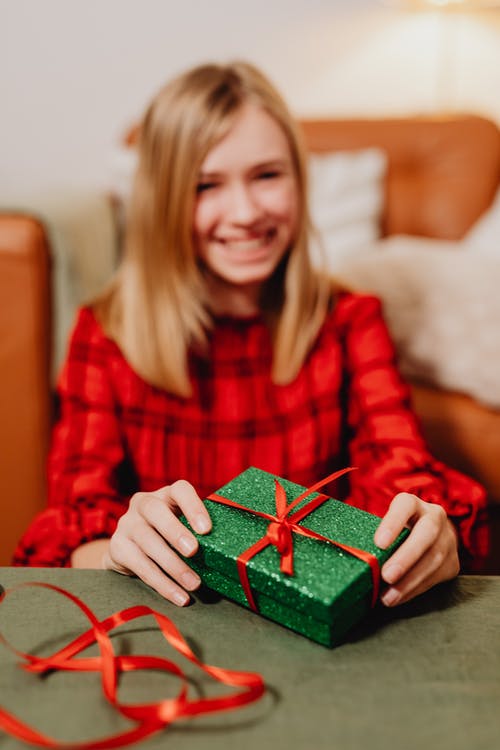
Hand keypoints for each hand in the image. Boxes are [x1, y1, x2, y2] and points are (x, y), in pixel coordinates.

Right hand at [103, 480, 211, 605]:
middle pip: (156, 511)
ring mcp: (127, 524)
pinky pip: (140, 566)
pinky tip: (178, 596)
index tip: (207, 530)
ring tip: (194, 584)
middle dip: (175, 532)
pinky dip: (161, 583)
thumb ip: (199, 532)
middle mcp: (143, 503)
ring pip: (148, 541)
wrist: (127, 549)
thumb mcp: (181, 526)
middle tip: (194, 552)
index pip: (180, 490)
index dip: (193, 507)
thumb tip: (230, 552)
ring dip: (173, 565)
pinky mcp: (117, 547)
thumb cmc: (166, 536)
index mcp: (165, 495)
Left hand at [373, 492, 459, 606]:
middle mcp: (434, 517)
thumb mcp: (386, 525)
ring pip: (434, 559)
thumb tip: (354, 555)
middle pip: (426, 533)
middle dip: (406, 557)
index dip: (393, 523)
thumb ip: (374, 535)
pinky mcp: (453, 562)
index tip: (379, 543)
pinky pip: (436, 577)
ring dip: (410, 581)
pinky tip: (399, 597)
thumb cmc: (397, 532)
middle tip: (386, 575)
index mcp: (413, 504)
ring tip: (389, 596)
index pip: (405, 505)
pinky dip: (415, 590)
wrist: (430, 538)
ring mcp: (447, 539)